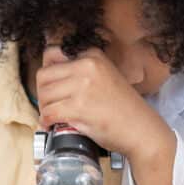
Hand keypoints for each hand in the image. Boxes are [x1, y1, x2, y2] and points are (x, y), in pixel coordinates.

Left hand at [35, 46, 170, 161]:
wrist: (142, 129)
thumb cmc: (123, 108)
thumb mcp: (105, 77)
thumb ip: (82, 72)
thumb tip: (49, 74)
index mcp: (92, 56)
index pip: (51, 55)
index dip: (47, 76)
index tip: (50, 89)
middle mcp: (87, 66)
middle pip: (43, 76)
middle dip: (41, 94)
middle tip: (48, 106)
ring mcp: (83, 85)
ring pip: (44, 95)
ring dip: (44, 109)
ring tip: (52, 118)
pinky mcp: (79, 107)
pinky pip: (49, 112)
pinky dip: (46, 121)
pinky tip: (52, 125)